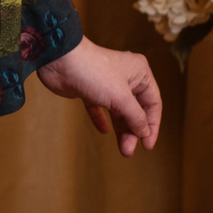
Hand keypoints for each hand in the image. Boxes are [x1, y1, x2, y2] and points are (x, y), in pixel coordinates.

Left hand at [35, 35, 161, 156]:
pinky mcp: (89, 89)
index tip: (148, 146)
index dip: (153, 126)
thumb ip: (135, 117)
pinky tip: (103, 131)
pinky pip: (99, 107)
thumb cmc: (93, 72)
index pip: (153, 103)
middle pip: (136, 109)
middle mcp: (126, 76)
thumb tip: (144, 132)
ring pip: (119, 111)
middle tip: (128, 151)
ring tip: (123, 149)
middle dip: (134, 131)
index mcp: (140, 73)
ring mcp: (107, 82)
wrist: (59, 61)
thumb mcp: (121, 98)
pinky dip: (102, 119)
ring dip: (121, 130)